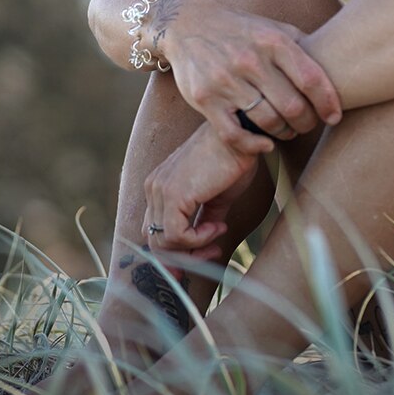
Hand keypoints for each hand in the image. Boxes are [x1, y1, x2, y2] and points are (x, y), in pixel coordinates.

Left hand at [142, 123, 259, 270]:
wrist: (240, 138)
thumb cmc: (231, 161)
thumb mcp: (216, 197)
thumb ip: (203, 219)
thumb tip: (204, 241)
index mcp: (159, 186)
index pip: (155, 230)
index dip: (175, 252)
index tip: (202, 255)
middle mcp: (153, 187)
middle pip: (156, 241)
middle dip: (185, 256)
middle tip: (214, 252)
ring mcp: (159, 190)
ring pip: (164, 242)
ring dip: (196, 248)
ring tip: (219, 233)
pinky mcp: (173, 194)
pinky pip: (176, 236)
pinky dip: (198, 240)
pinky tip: (218, 227)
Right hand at [155, 0, 342, 153]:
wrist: (187, 23)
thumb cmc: (241, 30)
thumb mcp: (273, 27)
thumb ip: (303, 46)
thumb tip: (341, 64)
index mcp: (272, 40)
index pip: (311, 79)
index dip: (328, 102)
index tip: (334, 116)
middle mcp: (249, 60)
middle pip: (293, 107)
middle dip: (306, 123)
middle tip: (307, 125)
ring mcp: (225, 81)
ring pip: (268, 122)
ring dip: (284, 133)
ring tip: (287, 130)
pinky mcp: (205, 99)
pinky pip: (235, 134)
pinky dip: (255, 145)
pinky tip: (265, 145)